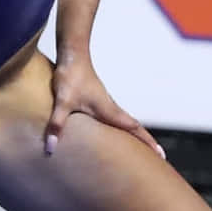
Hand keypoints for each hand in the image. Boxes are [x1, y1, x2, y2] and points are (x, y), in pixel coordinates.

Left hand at [45, 53, 164, 157]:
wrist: (73, 54)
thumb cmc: (71, 76)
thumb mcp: (62, 102)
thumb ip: (57, 125)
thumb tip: (51, 147)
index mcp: (108, 110)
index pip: (133, 128)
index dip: (147, 142)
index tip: (160, 154)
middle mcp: (111, 107)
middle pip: (133, 127)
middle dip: (145, 141)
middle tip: (159, 156)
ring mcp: (105, 103)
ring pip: (124, 121)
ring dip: (134, 134)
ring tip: (140, 149)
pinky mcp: (97, 100)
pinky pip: (113, 117)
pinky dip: (120, 127)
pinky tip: (113, 131)